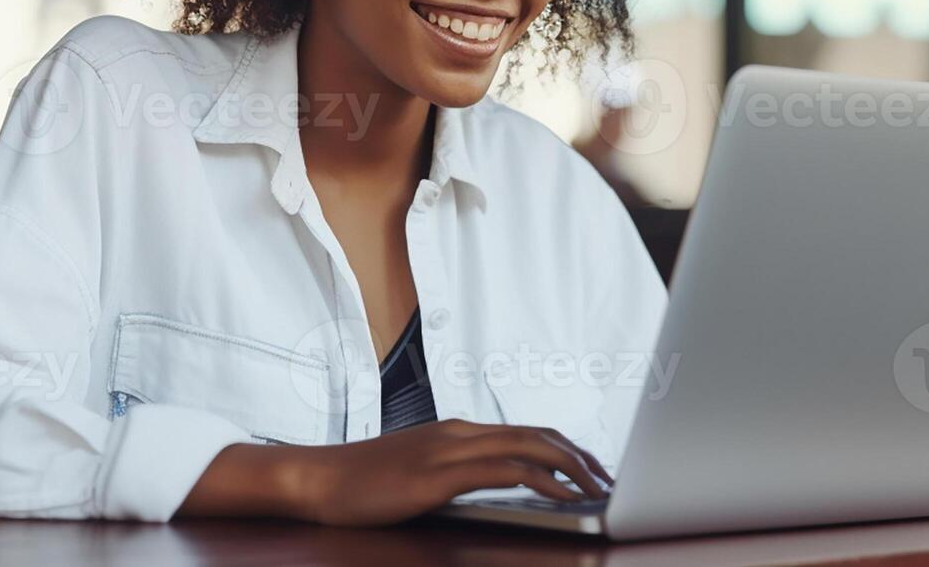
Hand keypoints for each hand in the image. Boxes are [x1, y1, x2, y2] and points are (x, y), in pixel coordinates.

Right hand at [186, 419, 611, 525]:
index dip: (567, 448)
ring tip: (597, 488)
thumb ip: (454, 471)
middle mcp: (461, 433)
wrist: (318, 478)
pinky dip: (542, 480)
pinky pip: (505, 471)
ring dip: (572, 466)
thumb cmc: (363, 482)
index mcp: (458, 432)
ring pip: (529, 447)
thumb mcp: (417, 469)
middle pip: (538, 435)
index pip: (527, 432)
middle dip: (581, 456)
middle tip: (609, 479)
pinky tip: (561, 496)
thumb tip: (491, 484)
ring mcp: (450, 451)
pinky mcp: (440, 475)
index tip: (592, 469)